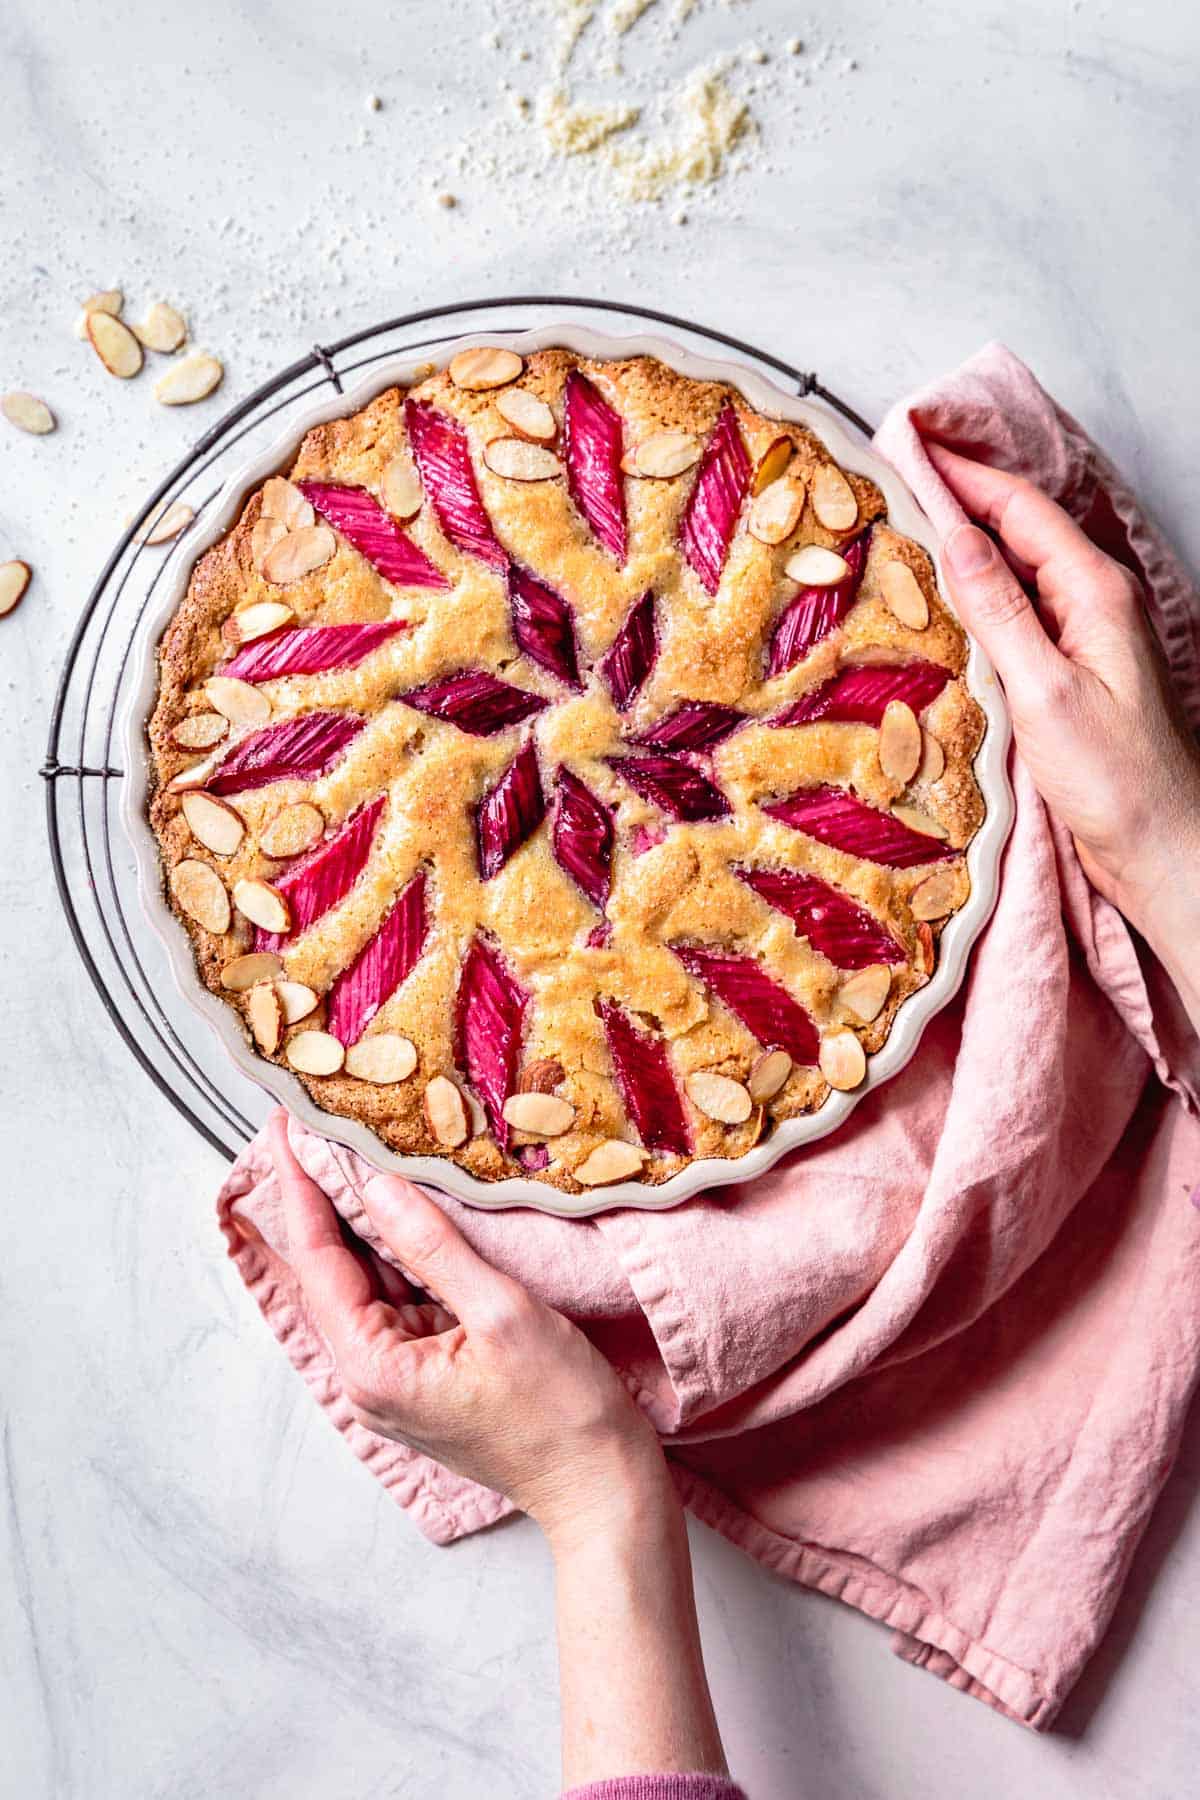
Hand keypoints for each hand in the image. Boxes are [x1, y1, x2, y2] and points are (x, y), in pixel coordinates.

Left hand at [267, 1111, 665, 1544]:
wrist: (601, 1488)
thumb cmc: (562, 1413)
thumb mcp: (502, 1313)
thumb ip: (434, 1247)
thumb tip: (378, 1185)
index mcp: (371, 1368)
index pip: (318, 1260)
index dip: (303, 1187)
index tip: (291, 1126)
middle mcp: (368, 1378)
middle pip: (333, 1270)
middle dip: (327, 1196)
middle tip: (319, 1124)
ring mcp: (396, 1379)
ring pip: (367, 1282)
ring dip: (366, 1221)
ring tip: (360, 1148)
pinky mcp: (426, 1376)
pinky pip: (400, 1301)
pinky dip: (402, 1253)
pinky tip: (410, 1208)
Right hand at [931, 444, 1199, 1026]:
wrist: (1158, 846)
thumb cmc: (1114, 779)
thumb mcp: (1044, 689)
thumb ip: (998, 609)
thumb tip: (954, 535)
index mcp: (1094, 592)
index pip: (1018, 508)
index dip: (962, 472)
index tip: (907, 442)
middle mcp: (1092, 602)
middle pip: (1016, 529)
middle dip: (958, 497)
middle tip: (892, 476)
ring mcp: (1082, 636)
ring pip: (1014, 569)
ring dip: (963, 545)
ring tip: (901, 527)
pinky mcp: (1068, 671)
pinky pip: (1016, 612)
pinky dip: (975, 595)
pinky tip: (940, 603)